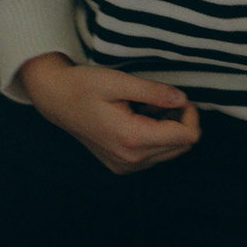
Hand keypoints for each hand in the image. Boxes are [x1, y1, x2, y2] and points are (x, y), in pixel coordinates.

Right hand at [18, 55, 201, 173]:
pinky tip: (139, 118)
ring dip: (168, 129)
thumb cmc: (83, 86)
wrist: (55, 99)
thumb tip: (182, 100)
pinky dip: (156, 137)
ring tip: (147, 108)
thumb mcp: (119, 81)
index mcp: (132, 139)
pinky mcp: (122, 165)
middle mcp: (130, 159)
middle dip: (180, 122)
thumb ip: (154, 92)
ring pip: (170, 152)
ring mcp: (125, 165)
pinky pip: (154, 156)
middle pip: (181, 147)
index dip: (190, 114)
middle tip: (163, 99)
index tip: (178, 97)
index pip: (186, 137)